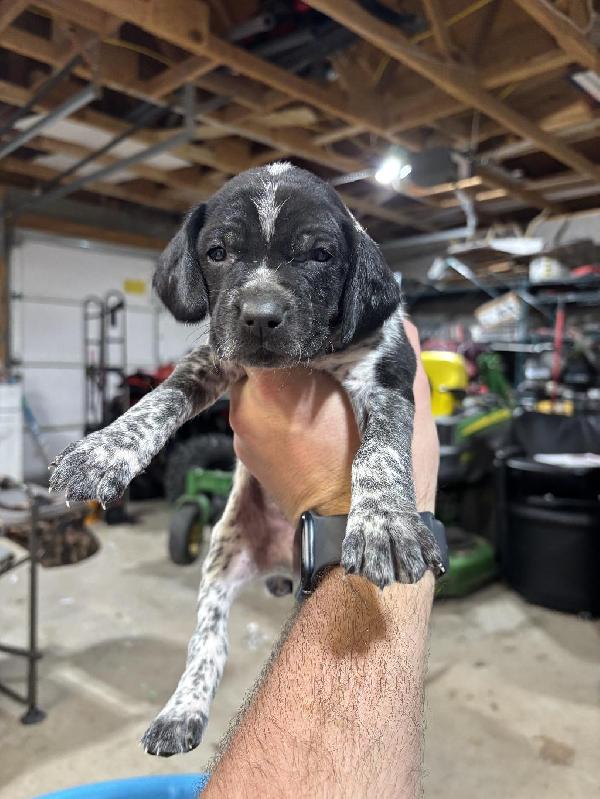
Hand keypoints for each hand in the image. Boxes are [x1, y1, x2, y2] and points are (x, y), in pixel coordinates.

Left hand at [229, 320, 438, 520]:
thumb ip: (394, 351)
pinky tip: (306, 430)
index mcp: (277, 380)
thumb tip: (398, 318)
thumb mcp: (392, 399)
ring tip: (318, 406)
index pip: (275, 335)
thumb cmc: (366, 467)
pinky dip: (277, 417)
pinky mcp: (245, 453)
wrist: (344, 525)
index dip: (299, 333)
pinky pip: (258, 418)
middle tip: (325, 375)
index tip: (320, 339)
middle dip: (292, 363)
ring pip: (259, 390)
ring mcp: (242, 431)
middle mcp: (249, 402)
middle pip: (265, 360)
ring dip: (283, 391)